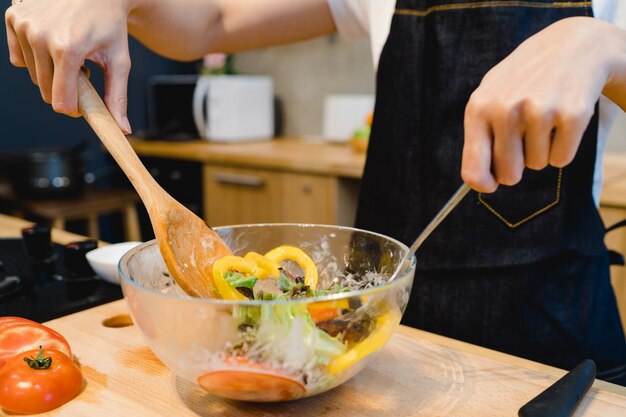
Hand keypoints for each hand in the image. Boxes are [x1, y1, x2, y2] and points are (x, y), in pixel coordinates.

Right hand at [5, 0, 131, 132]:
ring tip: (71, 53)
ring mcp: (24, 25)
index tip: (84, 104)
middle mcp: (40, 36)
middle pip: (45, 90)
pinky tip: (53, 41)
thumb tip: (122, 130)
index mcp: (68, 50)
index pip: (60, 102)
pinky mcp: (14, 17)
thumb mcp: (119, 61)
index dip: (73, 109)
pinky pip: (19, 57)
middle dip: (65, 87)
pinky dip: (35, 57)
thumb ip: (117, 97)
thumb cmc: (110, 24)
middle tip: (84, 69)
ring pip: (32, 75)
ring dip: (51, 72)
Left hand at [461, 16, 624, 192]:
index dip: (483, 185)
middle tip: (524, 141)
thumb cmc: (521, 82)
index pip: (473, 169)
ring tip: (543, 119)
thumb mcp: (490, 99)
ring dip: (542, 150)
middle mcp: (505, 110)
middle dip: (517, 167)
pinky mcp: (572, 114)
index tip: (491, 185)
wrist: (570, 46)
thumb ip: (479, 139)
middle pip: (509, 174)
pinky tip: (561, 120)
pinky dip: (563, 148)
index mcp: (478, 109)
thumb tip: (480, 184)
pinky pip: (562, 159)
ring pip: (537, 165)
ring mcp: (539, 111)